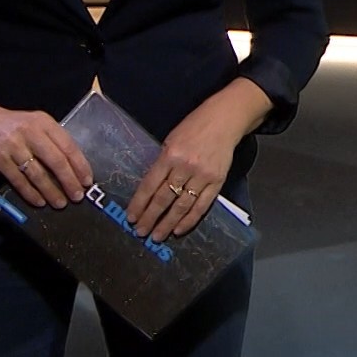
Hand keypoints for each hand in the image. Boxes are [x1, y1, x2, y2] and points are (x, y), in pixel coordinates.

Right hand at [0, 103, 94, 209]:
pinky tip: (39, 201)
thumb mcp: (33, 125)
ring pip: (38, 173)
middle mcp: (30, 131)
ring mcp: (13, 145)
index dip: (80, 165)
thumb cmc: (11, 126)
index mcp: (43, 122)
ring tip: (60, 203)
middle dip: (69, 181)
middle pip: (56, 160)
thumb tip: (73, 169)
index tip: (87, 181)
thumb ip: (51, 141)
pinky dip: (30, 193)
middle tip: (77, 196)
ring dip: (51, 191)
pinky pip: (18, 180)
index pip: (68, 145)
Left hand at [126, 79, 266, 242]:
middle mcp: (185, 167)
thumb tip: (151, 189)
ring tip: (157, 235)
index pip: (150, 184)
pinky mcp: (217, 182)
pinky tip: (179, 230)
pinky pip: (201, 206)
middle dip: (150, 217)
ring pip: (181, 206)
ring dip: (168, 223)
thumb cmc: (195, 127)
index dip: (139, 203)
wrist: (224, 120)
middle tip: (141, 232)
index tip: (131, 217)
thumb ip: (162, 163)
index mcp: (170, 154)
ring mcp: (202, 176)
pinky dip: (190, 220)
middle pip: (164, 198)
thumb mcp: (171, 140)